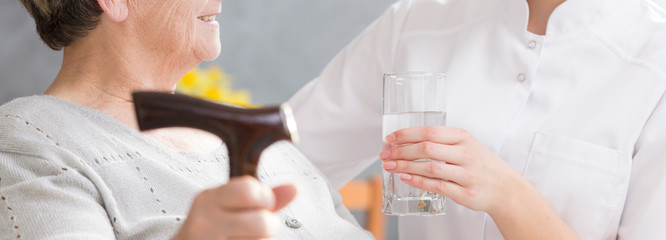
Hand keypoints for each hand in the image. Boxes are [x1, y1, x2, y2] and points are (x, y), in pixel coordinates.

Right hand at [172, 176, 297, 239]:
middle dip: (268, 225)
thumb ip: (264, 197)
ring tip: (244, 237)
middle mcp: (206, 221)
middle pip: (262, 222)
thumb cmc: (210, 227)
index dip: (264, 198)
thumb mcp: (230, 205)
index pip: (250, 190)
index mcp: (209, 198)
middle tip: (255, 226)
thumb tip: (294, 188)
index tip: (259, 203)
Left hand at [379, 126, 521, 213]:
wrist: (505, 188)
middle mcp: (466, 154)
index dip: (406, 134)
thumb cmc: (480, 164)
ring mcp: (466, 174)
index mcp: (463, 138)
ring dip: (405, 166)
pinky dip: (418, 181)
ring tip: (390, 166)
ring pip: (429, 167)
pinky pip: (437, 186)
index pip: (429, 131)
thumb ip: (442, 141)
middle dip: (401, 151)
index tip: (390, 138)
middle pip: (426, 148)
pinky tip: (405, 178)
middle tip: (385, 154)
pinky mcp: (465, 193)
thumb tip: (407, 141)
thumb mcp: (465, 145)